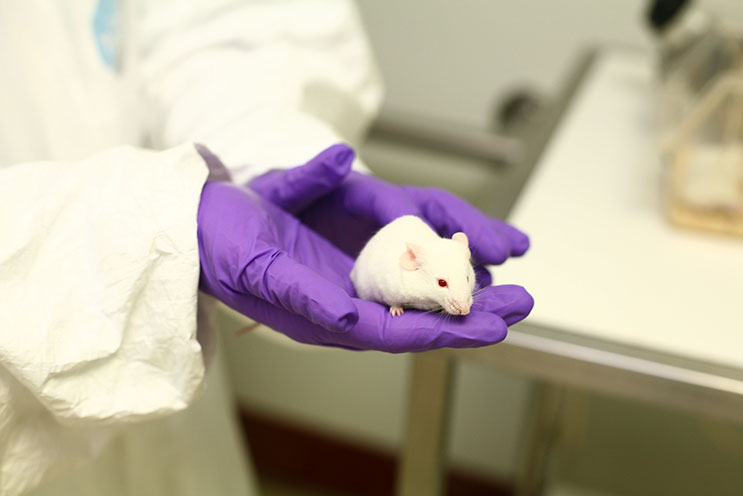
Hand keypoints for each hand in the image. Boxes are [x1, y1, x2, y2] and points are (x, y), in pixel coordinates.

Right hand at [197, 148, 532, 351]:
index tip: (495, 324)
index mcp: (326, 322)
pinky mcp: (348, 270)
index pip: (400, 334)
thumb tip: (354, 323)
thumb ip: (308, 297)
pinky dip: (437, 273)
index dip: (450, 330)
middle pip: (421, 320)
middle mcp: (344, 313)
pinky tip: (462, 262)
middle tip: (522, 303)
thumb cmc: (225, 248)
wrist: (202, 227)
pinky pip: (402, 278)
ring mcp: (348, 291)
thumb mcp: (263, 270)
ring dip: (462, 293)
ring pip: (418, 300)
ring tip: (507, 287)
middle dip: (472, 315)